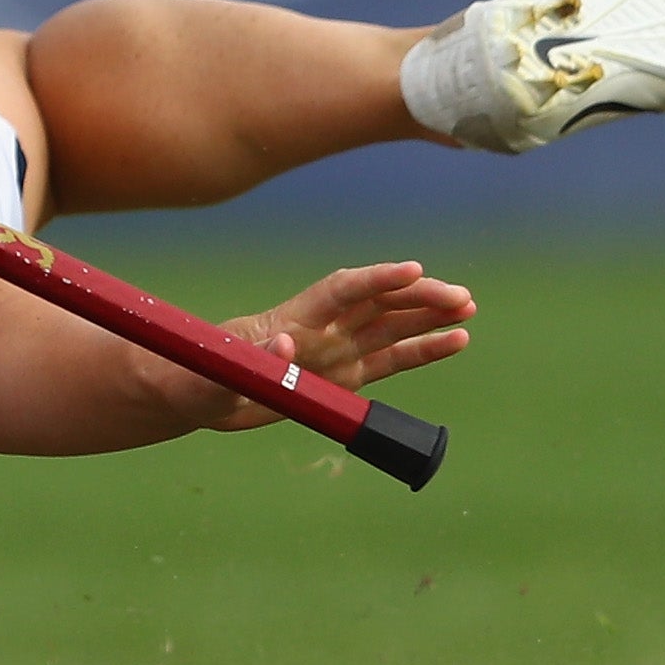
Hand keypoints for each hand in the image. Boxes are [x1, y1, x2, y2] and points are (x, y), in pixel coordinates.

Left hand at [183, 261, 474, 430]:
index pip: (342, 290)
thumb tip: (288, 343)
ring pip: (391, 326)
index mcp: (292, 318)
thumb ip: (250, 358)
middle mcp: (321, 328)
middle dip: (417, 296)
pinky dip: (424, 350)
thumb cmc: (197, 375)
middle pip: (377, 302)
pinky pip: (392, 360)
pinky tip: (457, 340)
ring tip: (468, 308)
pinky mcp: (345, 376)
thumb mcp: (216, 371)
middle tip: (460, 297)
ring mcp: (336, 350)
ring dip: (428, 316)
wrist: (195, 394)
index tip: (412, 270)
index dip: (376, 279)